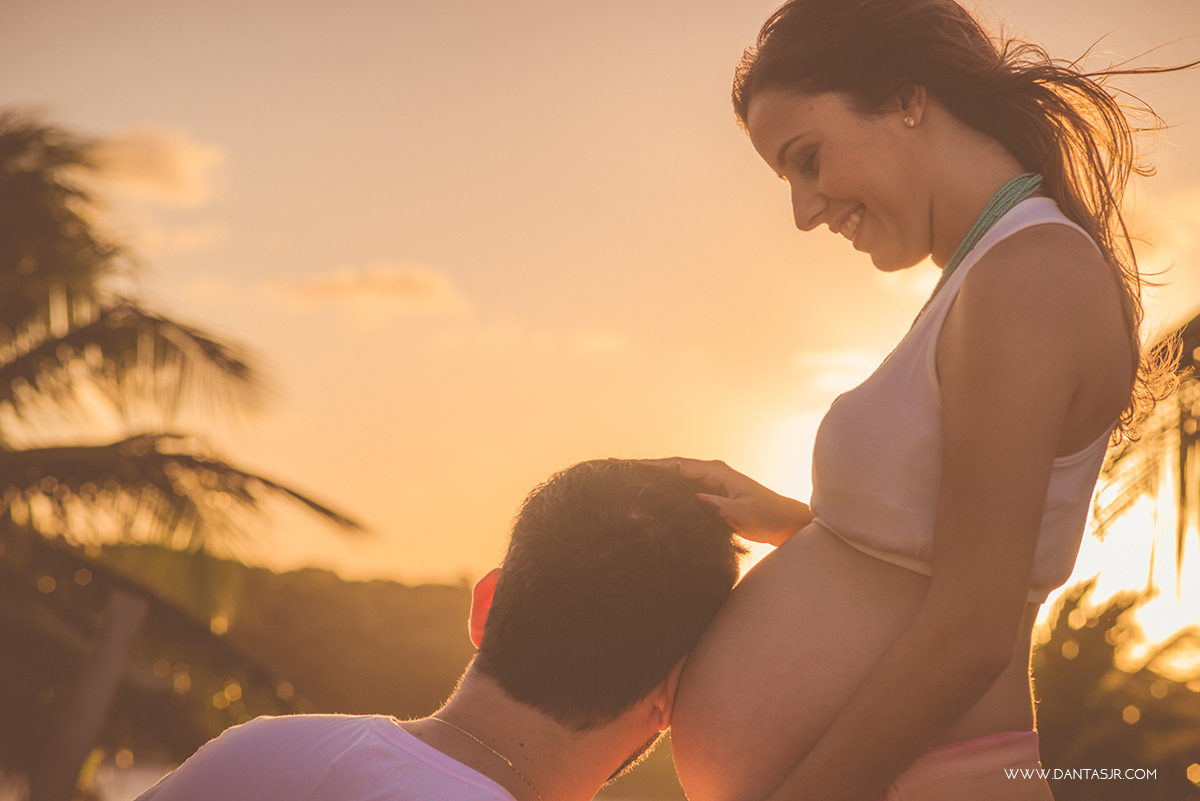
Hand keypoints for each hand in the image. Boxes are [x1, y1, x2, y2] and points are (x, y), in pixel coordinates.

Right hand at [641, 458, 812, 546]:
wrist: (784, 523)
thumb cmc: (767, 515)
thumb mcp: (743, 512)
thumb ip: (718, 506)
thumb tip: (694, 498)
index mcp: (715, 471)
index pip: (676, 466)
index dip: (651, 466)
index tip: (627, 467)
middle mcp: (709, 473)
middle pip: (670, 468)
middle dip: (645, 469)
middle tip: (617, 471)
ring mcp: (709, 484)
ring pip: (674, 480)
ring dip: (654, 480)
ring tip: (626, 483)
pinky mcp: (709, 497)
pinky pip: (681, 491)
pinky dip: (666, 493)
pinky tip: (651, 500)